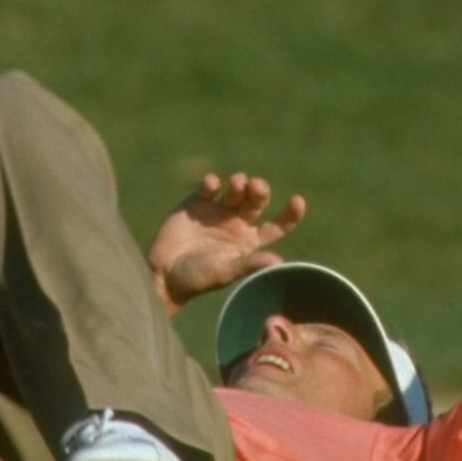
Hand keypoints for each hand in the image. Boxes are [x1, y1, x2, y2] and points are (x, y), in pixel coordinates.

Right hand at [147, 170, 308, 306]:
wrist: (163, 274)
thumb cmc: (197, 278)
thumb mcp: (225, 272)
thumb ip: (249, 265)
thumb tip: (279, 262)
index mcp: (249, 242)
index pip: (276, 226)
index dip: (289, 214)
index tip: (298, 200)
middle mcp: (236, 224)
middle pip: (256, 201)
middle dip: (259, 191)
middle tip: (256, 186)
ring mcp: (216, 211)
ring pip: (236, 190)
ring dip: (239, 183)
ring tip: (237, 183)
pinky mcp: (196, 203)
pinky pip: (209, 187)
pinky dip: (212, 182)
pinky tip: (211, 185)